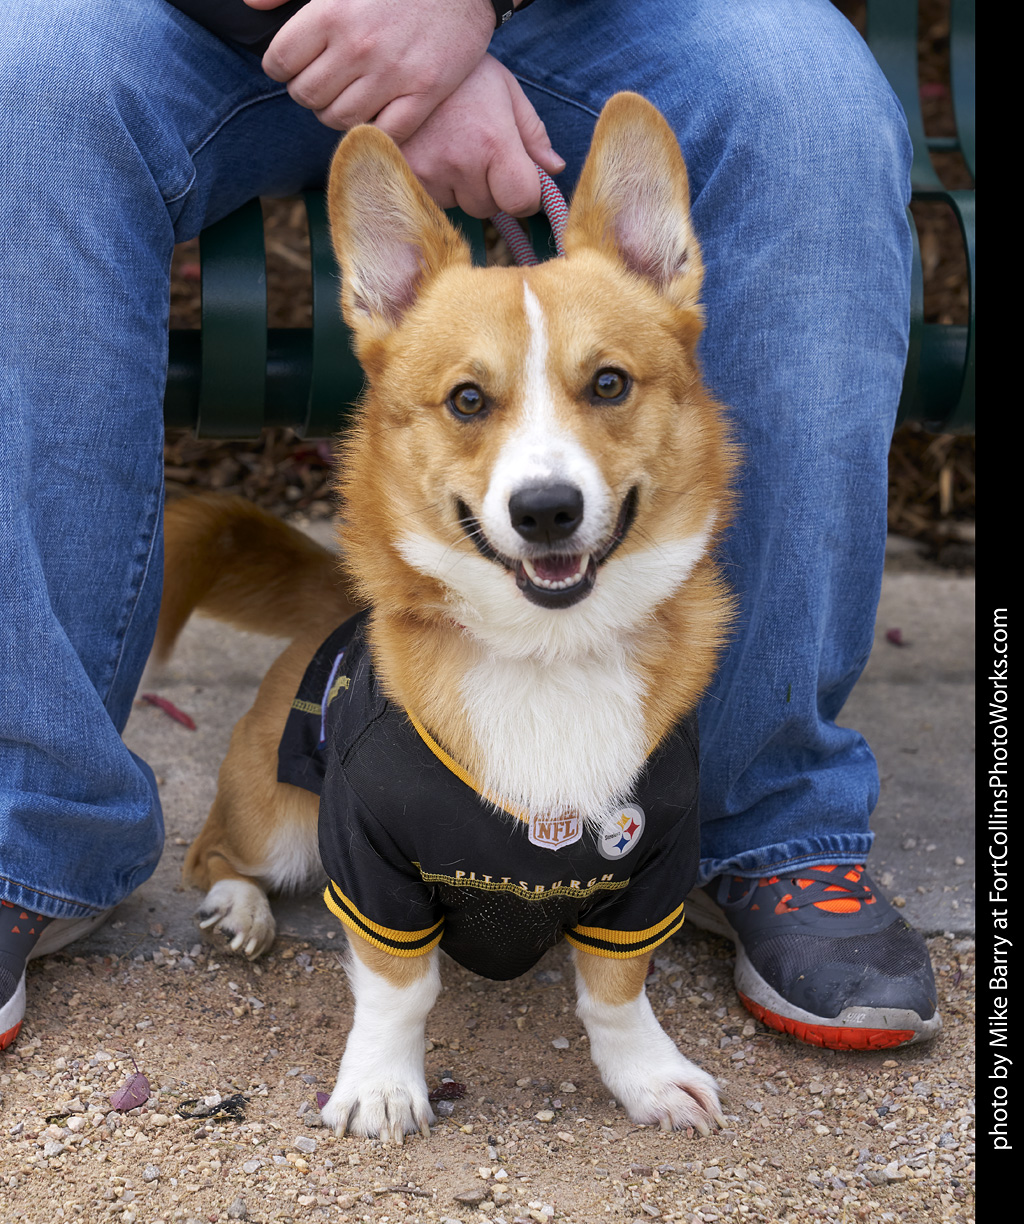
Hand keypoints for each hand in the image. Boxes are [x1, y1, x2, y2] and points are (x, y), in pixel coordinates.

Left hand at [244, 0, 494, 141]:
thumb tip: (251, 4)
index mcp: (330, 13)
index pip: (281, 62)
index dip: (282, 66)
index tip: (294, 63)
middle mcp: (358, 47)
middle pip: (307, 96)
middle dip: (308, 90)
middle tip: (323, 80)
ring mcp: (393, 74)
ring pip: (340, 120)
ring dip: (337, 113)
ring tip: (347, 95)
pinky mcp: (425, 92)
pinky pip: (385, 133)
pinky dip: (374, 131)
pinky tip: (375, 114)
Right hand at [399, 54, 564, 217]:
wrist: (401, 59)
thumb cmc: (462, 75)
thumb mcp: (505, 91)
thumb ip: (533, 133)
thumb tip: (555, 169)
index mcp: (493, 141)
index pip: (521, 200)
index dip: (526, 198)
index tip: (521, 187)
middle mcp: (460, 162)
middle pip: (488, 206)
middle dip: (489, 189)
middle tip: (476, 152)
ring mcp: (428, 172)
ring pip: (459, 206)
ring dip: (461, 189)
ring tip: (450, 148)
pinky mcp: (405, 178)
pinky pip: (433, 201)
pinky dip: (437, 187)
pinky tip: (432, 155)